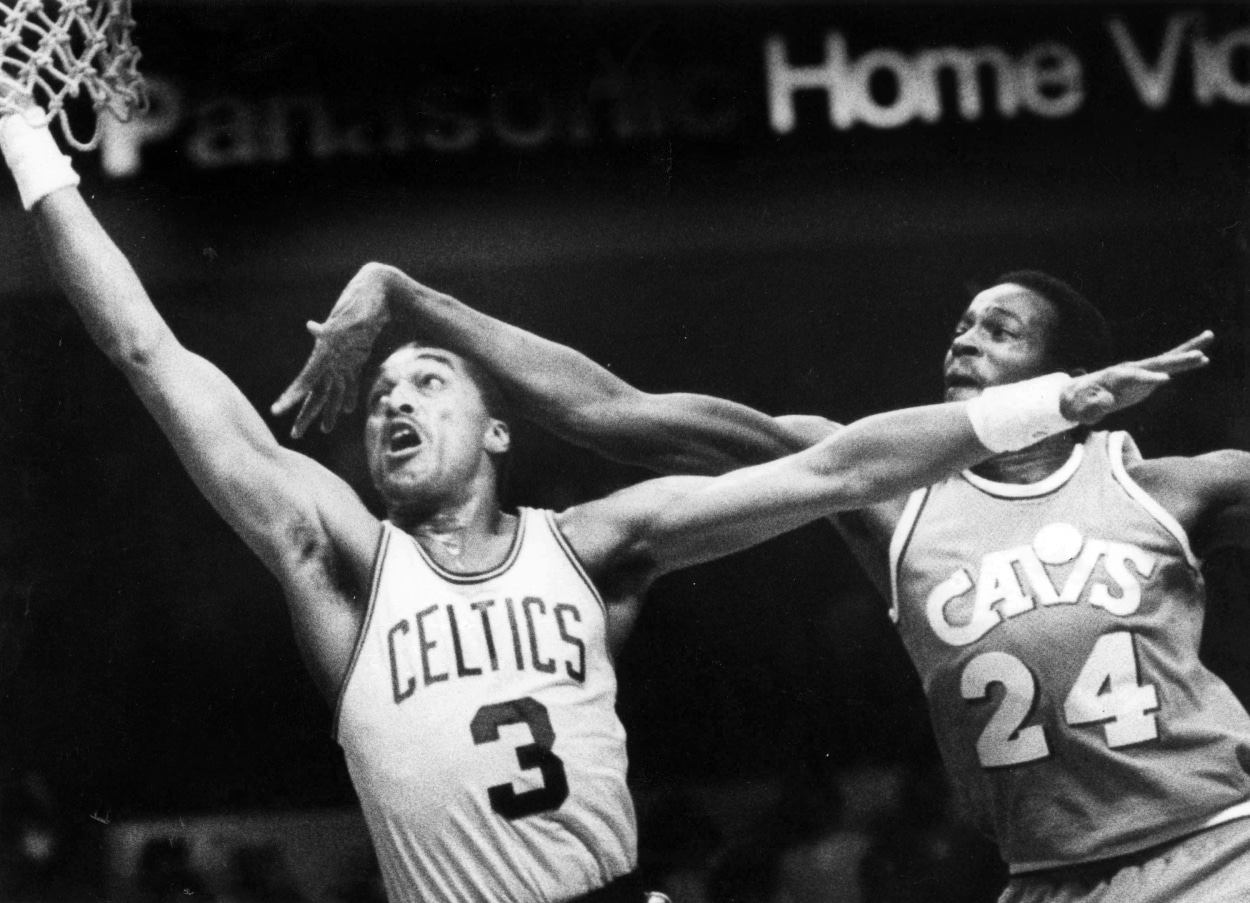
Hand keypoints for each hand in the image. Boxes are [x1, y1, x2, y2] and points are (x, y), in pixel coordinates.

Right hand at [270, 264, 393, 437]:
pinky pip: (349, 380)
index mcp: (325, 352)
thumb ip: (333, 327)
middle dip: (306, 414)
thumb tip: (312, 327)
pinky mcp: (355, 355)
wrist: (378, 288)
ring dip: (330, 409)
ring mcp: (343, 357)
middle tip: (294, 436)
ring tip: (325, 429)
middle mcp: (330, 357)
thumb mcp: (348, 316)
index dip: (292, 396)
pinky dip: (348, 394)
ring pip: (333, 390)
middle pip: (316, 392)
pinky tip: (347, 409)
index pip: (305, 380)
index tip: (277, 411)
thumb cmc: (363, 301)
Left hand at [1060, 331, 1212, 423]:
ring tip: (1209, 337)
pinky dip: (1184, 362)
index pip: (1134, 377)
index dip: (1148, 379)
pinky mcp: (1146, 377)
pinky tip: (1204, 357)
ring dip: (1187, 351)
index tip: (1165, 380)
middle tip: (1199, 355)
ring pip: (1166, 360)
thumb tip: (1107, 402)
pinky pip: (1168, 367)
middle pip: (1155, 363)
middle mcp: (1129, 369)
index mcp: (1114, 377)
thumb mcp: (1081, 409)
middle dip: (1176, 360)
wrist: (1077, 394)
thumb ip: (1092, 407)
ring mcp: (1139, 371)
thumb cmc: (1078, 403)